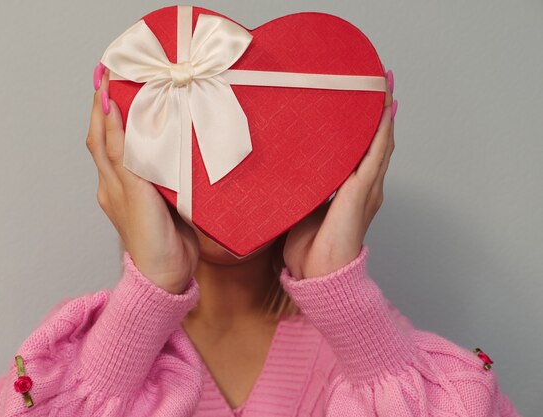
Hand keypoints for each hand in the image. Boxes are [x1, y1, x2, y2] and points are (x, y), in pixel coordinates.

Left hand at [86, 64, 199, 293]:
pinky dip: (149, 144)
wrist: (168, 275)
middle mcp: (120, 184)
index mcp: (111, 183)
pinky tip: (161, 135)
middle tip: (122, 80)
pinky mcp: (157, 198)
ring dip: (130, 123)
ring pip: (129, 150)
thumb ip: (123, 154)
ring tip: (141, 99)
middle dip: (112, 109)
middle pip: (111, 139)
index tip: (107, 76)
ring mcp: (138, 192)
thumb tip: (110, 114)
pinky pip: (149, 164)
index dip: (101, 106)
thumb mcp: (134, 193)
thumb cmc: (149, 241)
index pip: (101, 136)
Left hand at [283, 75, 395, 278]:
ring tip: (384, 82)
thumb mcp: (301, 208)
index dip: (364, 122)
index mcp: (350, 190)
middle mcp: (364, 186)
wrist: (319, 276)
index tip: (361, 95)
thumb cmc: (309, 250)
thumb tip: (281, 168)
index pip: (361, 149)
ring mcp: (367, 188)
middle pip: (376, 139)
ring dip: (383, 111)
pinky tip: (384, 109)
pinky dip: (381, 130)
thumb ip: (301, 187)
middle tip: (377, 77)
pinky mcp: (361, 192)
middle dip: (377, 108)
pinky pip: (375, 154)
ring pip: (380, 141)